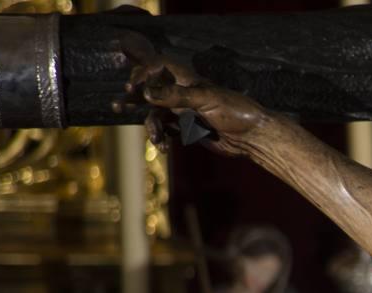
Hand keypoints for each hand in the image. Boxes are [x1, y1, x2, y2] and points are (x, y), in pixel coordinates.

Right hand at [114, 34, 271, 156]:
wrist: (253, 138)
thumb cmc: (236, 112)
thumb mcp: (207, 100)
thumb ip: (176, 96)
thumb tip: (147, 94)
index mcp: (187, 79)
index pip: (158, 67)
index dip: (143, 73)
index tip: (134, 86)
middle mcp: (182, 93)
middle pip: (150, 91)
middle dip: (134, 98)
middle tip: (118, 105)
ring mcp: (183, 111)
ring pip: (155, 115)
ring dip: (151, 127)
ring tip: (157, 139)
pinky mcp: (186, 129)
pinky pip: (165, 131)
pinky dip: (161, 139)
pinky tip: (165, 148)